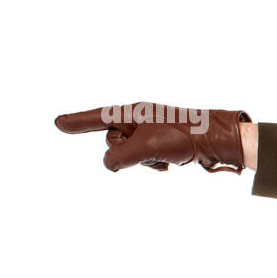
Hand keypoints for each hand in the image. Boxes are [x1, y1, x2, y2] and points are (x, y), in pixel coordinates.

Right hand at [55, 101, 250, 172]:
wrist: (219, 140)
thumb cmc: (183, 137)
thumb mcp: (144, 148)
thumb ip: (117, 158)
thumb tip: (110, 165)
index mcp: (132, 112)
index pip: (97, 118)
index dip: (77, 122)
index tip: (57, 123)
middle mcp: (139, 118)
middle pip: (113, 142)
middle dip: (127, 153)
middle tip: (151, 150)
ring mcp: (151, 131)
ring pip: (130, 154)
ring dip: (144, 161)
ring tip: (165, 157)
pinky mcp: (163, 143)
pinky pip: (146, 158)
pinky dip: (155, 163)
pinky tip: (171, 163)